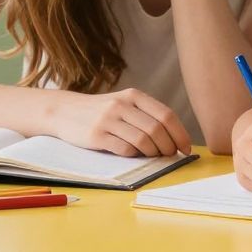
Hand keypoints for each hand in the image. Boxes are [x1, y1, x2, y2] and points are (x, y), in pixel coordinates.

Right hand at [56, 88, 191, 157]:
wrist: (64, 111)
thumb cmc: (102, 111)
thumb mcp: (124, 103)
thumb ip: (146, 115)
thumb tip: (175, 137)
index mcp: (134, 95)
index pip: (166, 115)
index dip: (180, 134)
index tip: (186, 148)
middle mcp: (122, 105)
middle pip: (157, 130)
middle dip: (168, 147)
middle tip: (169, 155)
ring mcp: (108, 120)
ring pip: (143, 141)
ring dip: (153, 153)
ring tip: (153, 156)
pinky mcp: (96, 136)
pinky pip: (125, 150)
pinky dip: (134, 156)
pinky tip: (133, 155)